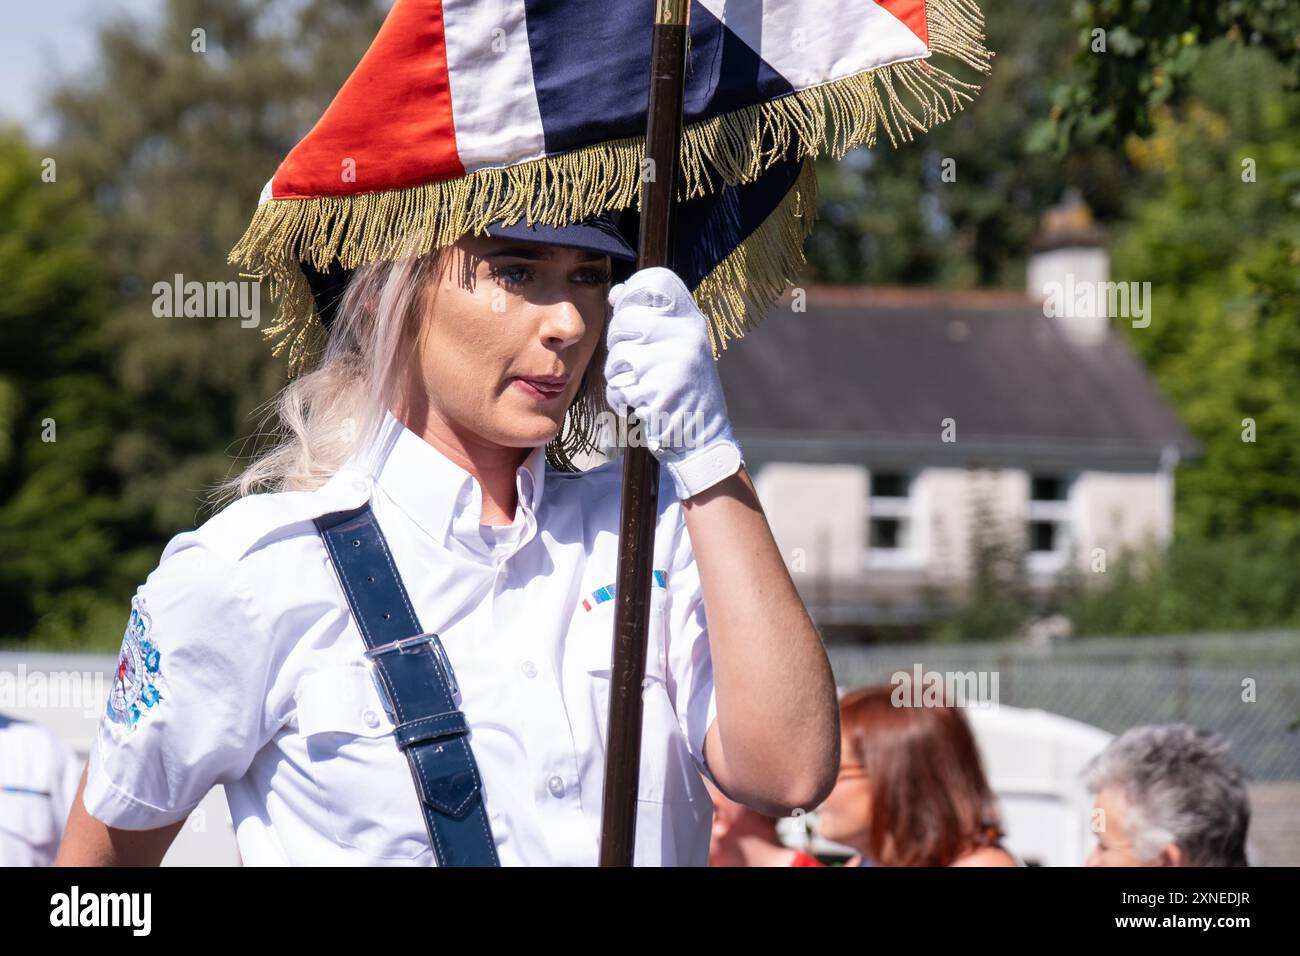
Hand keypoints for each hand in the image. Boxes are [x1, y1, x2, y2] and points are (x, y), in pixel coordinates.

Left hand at [604, 267, 743, 498]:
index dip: (632, 293)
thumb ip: (653, 318)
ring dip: (618, 376)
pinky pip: (618, 387)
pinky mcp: (658, 392)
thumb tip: (617, 292)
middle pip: (624, 319)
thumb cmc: (683, 389)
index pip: (655, 281)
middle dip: (618, 344)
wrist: (703, 437)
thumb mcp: (679, 346)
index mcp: (691, 321)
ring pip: (617, 356)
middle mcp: (685, 336)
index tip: (627, 308)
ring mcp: (672, 363)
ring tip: (640, 386)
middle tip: (635, 363)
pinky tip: (639, 405)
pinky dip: (621, 400)